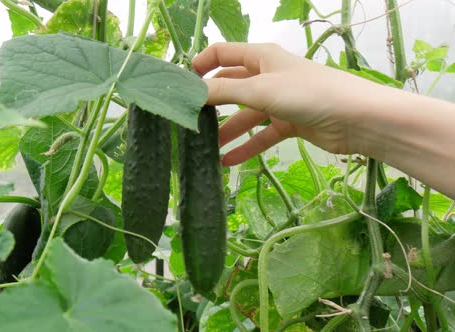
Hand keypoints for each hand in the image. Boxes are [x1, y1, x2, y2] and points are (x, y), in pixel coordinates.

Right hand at [193, 42, 384, 165]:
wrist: (357, 119)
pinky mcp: (289, 124)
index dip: (199, 66)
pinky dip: (245, 147)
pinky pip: (260, 135)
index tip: (180, 87)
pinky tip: (227, 162)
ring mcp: (278, 101)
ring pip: (244, 115)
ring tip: (203, 149)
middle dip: (210, 103)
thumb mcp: (261, 90)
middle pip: (230, 87)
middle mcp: (267, 75)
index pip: (221, 54)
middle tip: (188, 122)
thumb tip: (190, 93)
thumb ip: (224, 92)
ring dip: (226, 131)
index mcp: (260, 57)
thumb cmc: (308, 93)